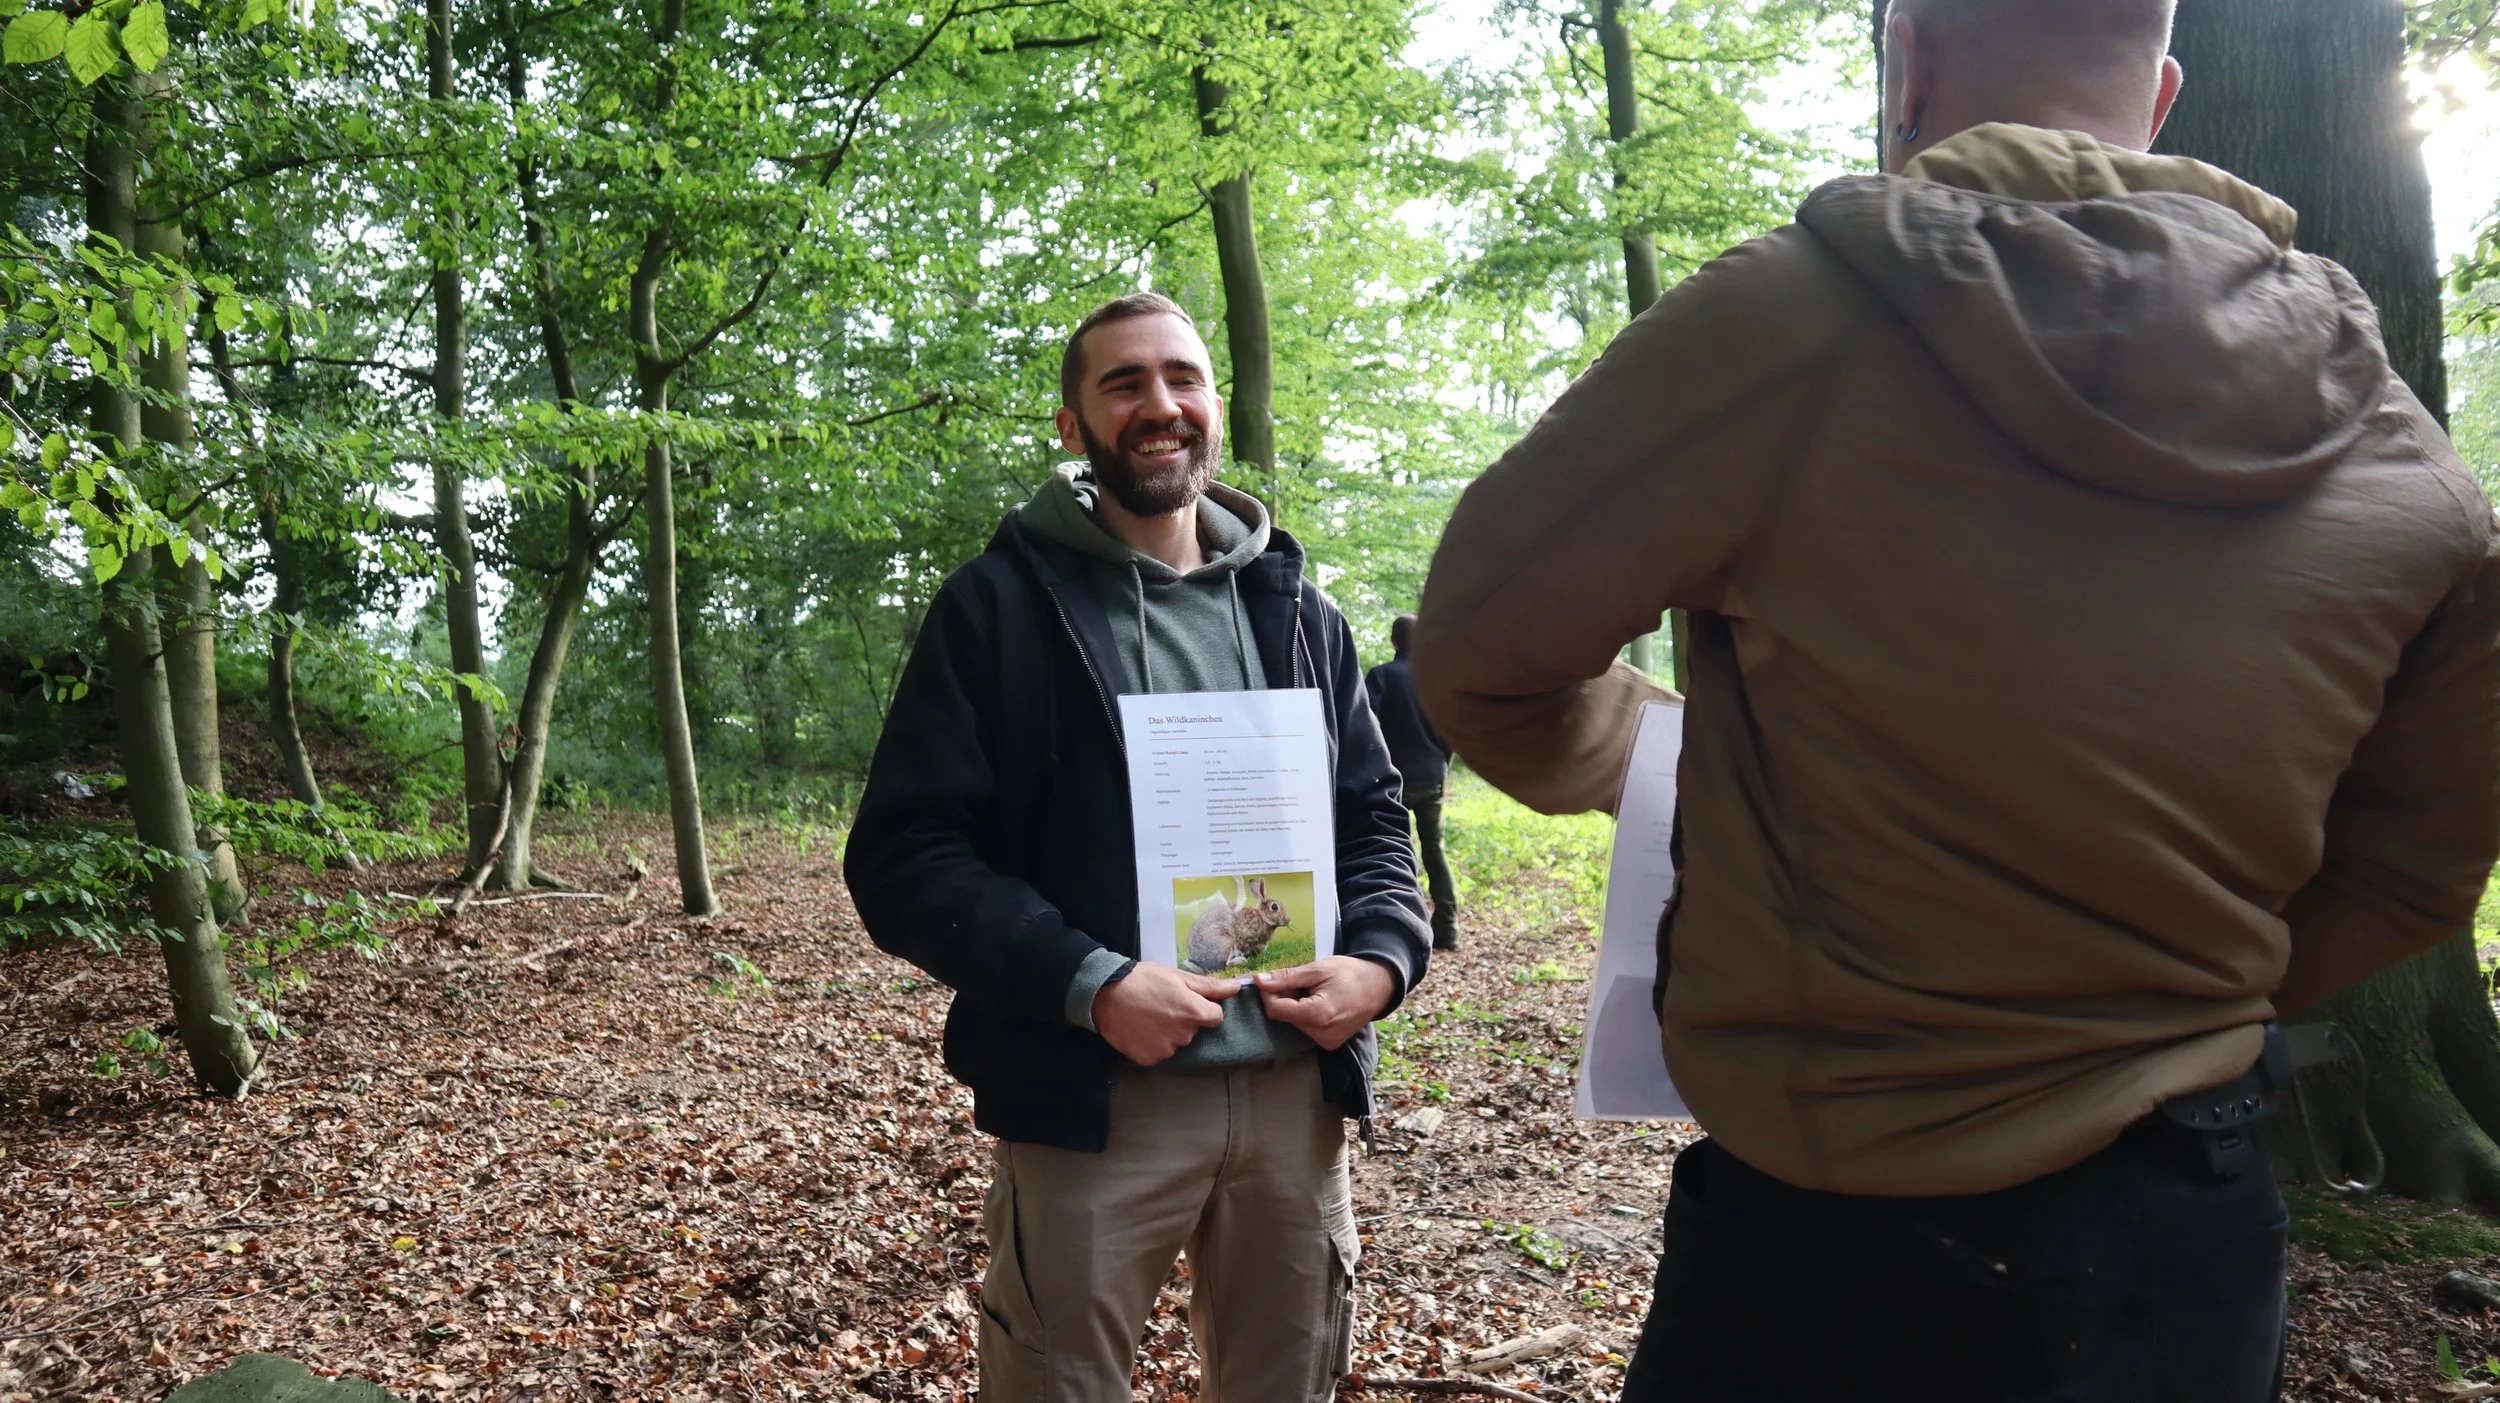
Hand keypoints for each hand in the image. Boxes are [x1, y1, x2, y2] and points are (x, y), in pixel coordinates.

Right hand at [1094, 963, 1239, 1065]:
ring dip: (1168, 1032)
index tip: (1186, 1001)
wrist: (1105, 994)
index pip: (1216, 1017)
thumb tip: (1237, 988)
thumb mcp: (1178, 977)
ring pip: (1177, 1042)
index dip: (1203, 1008)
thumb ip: (1210, 986)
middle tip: (1163, 1006)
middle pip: (1195, 1030)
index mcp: (1195, 1013)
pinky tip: (1141, 1029)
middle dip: (1184, 1020)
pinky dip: (1153, 1043)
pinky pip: (1160, 1052)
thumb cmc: (1143, 980)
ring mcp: (1167, 1050)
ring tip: (1149, 1017)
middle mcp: (1185, 1035)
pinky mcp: (1150, 1059)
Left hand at [1256, 956, 1396, 1050]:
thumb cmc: (1350, 973)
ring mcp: (1327, 1042)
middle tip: (1301, 983)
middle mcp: (1322, 1035)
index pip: (1276, 1010)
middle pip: (1285, 1018)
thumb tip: (1258, 981)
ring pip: (1294, 1025)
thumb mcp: (1317, 969)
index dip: (1268, 994)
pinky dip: (1306, 1016)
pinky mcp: (1330, 1044)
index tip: (1271, 980)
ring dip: (1295, 1008)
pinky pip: (1306, 1030)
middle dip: (1285, 999)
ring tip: (1313, 992)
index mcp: (1318, 1015)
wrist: (1379, 986)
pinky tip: (1319, 1003)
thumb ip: (1286, 978)